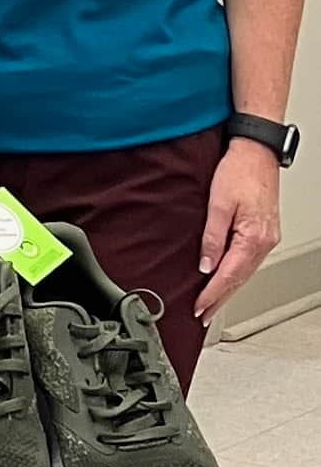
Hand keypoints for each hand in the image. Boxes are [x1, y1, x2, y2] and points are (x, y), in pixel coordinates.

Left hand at [197, 139, 282, 319]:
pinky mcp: (264, 231)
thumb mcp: (218, 204)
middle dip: (220, 299)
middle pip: (239, 279)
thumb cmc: (239, 171)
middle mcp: (265, 242)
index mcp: (253, 238)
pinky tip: (227, 278)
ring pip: (245, 271)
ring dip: (228, 289)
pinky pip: (248, 260)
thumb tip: (206, 266)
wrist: (256, 151)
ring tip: (212, 303)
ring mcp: (267, 237)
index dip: (212, 295)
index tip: (199, 309)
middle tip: (203, 315)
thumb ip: (212, 237)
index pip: (229, 276)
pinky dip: (236, 273)